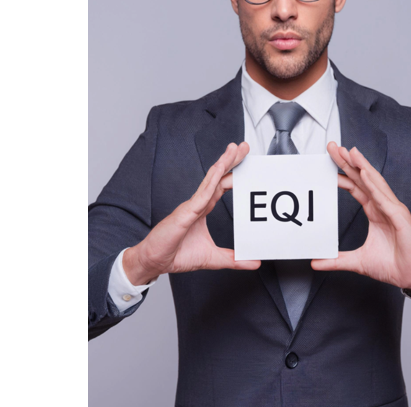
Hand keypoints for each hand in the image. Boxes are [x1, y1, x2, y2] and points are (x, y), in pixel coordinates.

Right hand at [123, 142, 260, 284]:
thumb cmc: (177, 255)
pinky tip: (219, 170)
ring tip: (233, 150)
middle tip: (244, 146)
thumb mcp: (213, 258)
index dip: (233, 174)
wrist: (155, 262)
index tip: (246, 164)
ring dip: (222, 164)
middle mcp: (197, 204)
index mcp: (202, 209)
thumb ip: (234, 259)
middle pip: (217, 177)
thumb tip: (255, 262)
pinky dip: (210, 182)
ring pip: (209, 181)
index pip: (221, 186)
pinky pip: (200, 195)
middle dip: (231, 161)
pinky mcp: (184, 213)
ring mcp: (190, 206)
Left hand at [312, 143, 410, 304]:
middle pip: (362, 179)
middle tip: (333, 147)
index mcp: (375, 212)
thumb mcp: (357, 261)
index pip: (355, 187)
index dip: (343, 175)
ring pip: (374, 182)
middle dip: (348, 162)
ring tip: (349, 151)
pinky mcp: (400, 216)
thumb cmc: (392, 266)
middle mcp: (383, 206)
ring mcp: (392, 209)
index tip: (329, 163)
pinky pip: (384, 197)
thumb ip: (336, 260)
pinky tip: (364, 172)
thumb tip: (316, 262)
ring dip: (361, 165)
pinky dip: (374, 184)